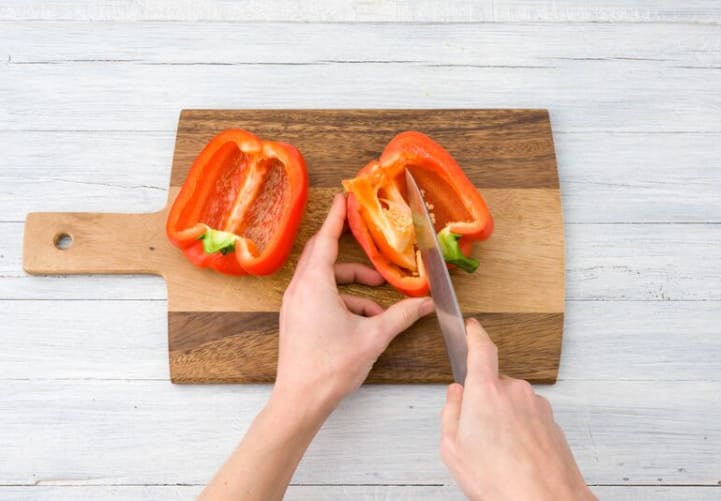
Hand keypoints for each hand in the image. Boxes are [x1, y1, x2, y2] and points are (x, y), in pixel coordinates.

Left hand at [274, 193, 433, 415]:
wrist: (300, 400)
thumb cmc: (331, 367)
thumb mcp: (374, 337)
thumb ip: (402, 316)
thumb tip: (426, 304)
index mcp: (314, 285)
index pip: (326, 240)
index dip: (337, 217)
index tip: (344, 198)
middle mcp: (299, 289)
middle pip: (321, 255)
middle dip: (345, 247)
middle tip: (363, 235)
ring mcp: (294, 305)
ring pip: (322, 279)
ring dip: (350, 284)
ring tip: (378, 302)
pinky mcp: (295, 319)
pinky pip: (318, 297)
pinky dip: (341, 301)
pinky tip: (364, 321)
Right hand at [440, 319, 595, 500]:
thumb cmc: (499, 480)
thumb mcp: (453, 448)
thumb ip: (450, 412)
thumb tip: (456, 394)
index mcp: (486, 390)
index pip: (481, 348)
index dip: (474, 333)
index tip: (470, 327)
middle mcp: (515, 390)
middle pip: (493, 382)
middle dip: (483, 401)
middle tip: (475, 433)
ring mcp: (537, 405)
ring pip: (511, 403)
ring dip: (503, 420)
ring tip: (498, 454)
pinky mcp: (551, 422)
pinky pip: (528, 418)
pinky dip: (520, 433)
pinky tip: (514, 458)